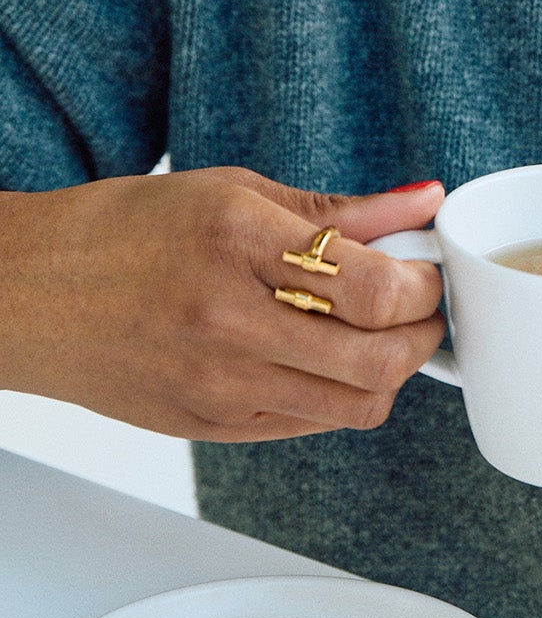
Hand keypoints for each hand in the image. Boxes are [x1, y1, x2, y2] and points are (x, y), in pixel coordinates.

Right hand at [0, 168, 446, 440]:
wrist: (27, 294)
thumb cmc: (125, 231)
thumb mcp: (235, 191)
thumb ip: (340, 209)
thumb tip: (423, 200)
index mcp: (238, 242)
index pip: (371, 288)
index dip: (422, 285)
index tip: (427, 269)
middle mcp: (228, 320)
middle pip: (376, 359)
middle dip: (423, 334)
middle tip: (423, 307)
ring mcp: (217, 384)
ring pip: (355, 406)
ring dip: (392, 372)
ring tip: (384, 334)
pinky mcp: (208, 426)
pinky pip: (310, 426)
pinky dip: (342, 396)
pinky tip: (332, 359)